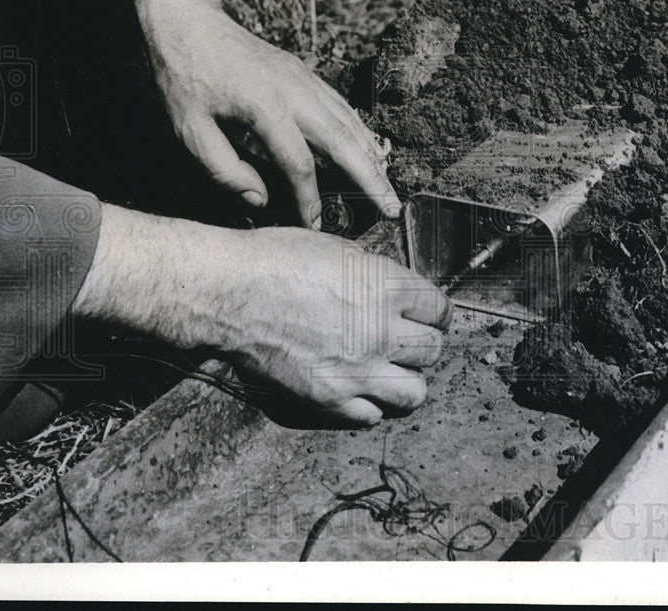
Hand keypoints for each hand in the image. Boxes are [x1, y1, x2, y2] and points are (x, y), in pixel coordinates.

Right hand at [73, 204, 452, 425]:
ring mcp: (357, 371)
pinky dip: (369, 404)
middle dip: (424, 344)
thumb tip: (394, 291)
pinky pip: (371, 415)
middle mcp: (382, 332)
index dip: (435, 312)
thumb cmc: (274, 260)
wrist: (227, 293)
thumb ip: (376, 276)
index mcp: (388, 288)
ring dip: (406, 380)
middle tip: (408, 341)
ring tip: (390, 370)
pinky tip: (357, 387)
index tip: (427, 315)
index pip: (440, 310)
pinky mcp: (330, 400)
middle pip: (433, 351)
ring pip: (414, 392)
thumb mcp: (339, 251)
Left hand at [117, 0, 397, 227]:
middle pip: (344, 142)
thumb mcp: (189, 131)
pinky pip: (342, 107)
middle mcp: (295, 92)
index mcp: (265, 108)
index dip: (309, 199)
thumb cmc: (184, 78)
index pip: (299, 165)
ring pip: (350, 123)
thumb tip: (260, 199)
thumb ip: (224, 170)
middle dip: (371, 178)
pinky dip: (361, 132)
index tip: (313, 225)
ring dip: (373, 157)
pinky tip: (371, 151)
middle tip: (392, 208)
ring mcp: (305, 80)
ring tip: (389, 188)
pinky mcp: (305, 74)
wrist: (189, 22)